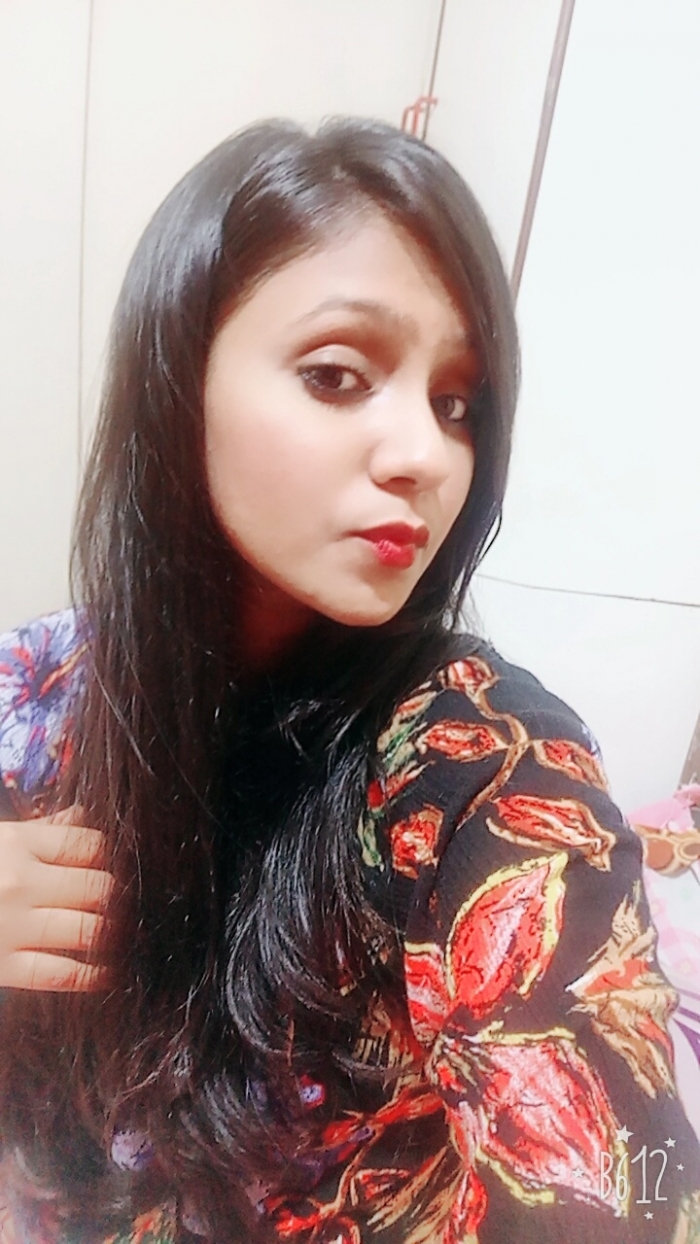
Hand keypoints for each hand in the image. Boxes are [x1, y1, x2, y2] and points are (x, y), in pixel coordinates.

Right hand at [0, 805, 112, 990]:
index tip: (124, 865)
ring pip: (88, 929)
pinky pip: (59, 973)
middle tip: (135, 904)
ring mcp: (12, 926)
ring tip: (127, 937)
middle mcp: (20, 882)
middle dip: (121, 897)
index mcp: (18, 843)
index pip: (89, 844)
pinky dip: (92, 976)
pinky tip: (109, 975)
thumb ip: (41, 830)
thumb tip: (84, 817)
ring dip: (114, 935)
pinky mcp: (1, 967)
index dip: (114, 855)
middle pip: (99, 887)